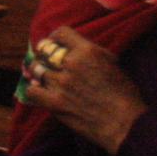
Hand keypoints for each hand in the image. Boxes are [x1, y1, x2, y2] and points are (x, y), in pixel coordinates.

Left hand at [23, 25, 144, 154]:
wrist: (124, 123)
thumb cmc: (124, 94)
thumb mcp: (112, 63)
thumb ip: (93, 52)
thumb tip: (79, 49)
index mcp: (87, 50)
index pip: (61, 33)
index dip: (56, 38)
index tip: (55, 44)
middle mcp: (71, 63)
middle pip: (45, 50)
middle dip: (45, 55)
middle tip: (47, 61)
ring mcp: (61, 83)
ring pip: (36, 69)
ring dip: (38, 71)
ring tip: (42, 75)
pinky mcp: (55, 103)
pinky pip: (32, 91)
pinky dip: (34, 89)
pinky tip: (40, 91)